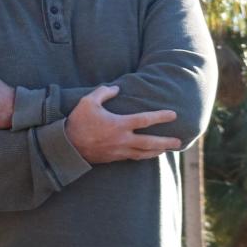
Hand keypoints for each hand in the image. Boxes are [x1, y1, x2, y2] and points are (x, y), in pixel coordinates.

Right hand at [65, 84, 181, 163]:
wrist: (67, 146)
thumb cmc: (77, 122)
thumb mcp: (88, 102)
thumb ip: (104, 92)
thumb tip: (117, 88)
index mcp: (119, 124)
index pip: (145, 120)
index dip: (161, 117)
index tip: (174, 115)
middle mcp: (122, 140)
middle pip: (150, 143)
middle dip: (166, 142)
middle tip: (179, 142)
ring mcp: (119, 151)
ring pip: (143, 153)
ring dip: (157, 151)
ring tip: (167, 149)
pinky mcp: (114, 158)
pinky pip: (133, 158)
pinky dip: (144, 156)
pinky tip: (149, 154)